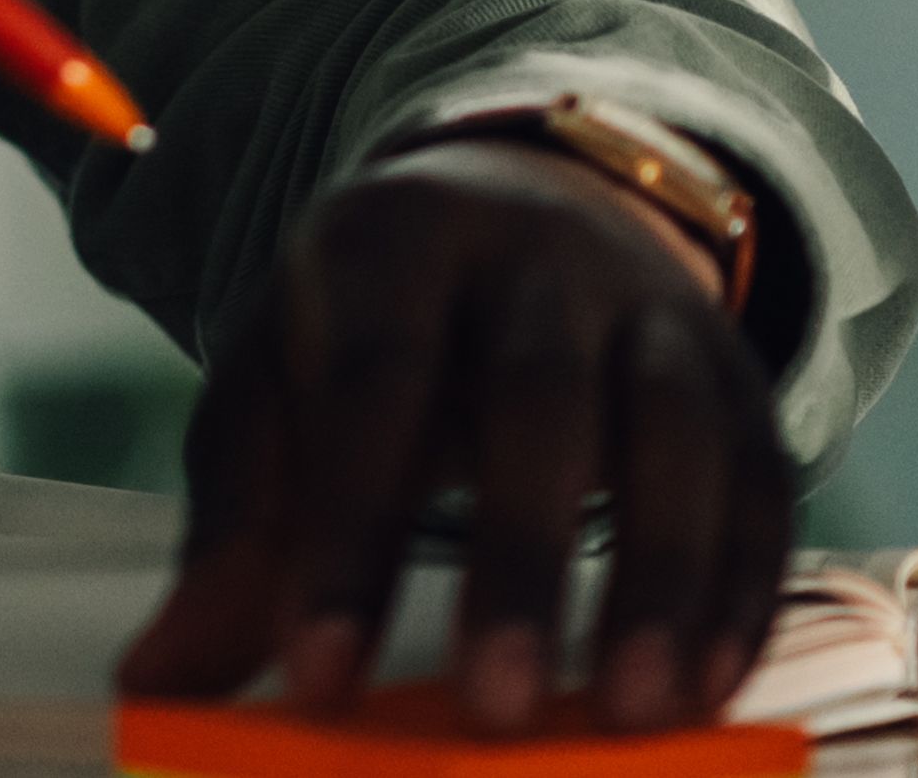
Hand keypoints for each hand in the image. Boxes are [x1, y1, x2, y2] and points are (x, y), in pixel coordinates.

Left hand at [119, 140, 789, 738]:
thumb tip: (155, 683)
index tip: (318, 676)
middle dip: (518, 560)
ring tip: (632, 714)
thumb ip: (233, 530)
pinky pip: (762, 482)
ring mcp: (656, 310)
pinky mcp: (740, 380)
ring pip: (677, 432)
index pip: (370, 386)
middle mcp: (538, 258)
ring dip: (663, 579)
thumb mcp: (284, 385)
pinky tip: (709, 688)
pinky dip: (745, 589)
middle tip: (492, 710)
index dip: (346, 534)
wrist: (524, 204)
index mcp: (395, 243)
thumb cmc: (379, 326)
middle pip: (539, 398)